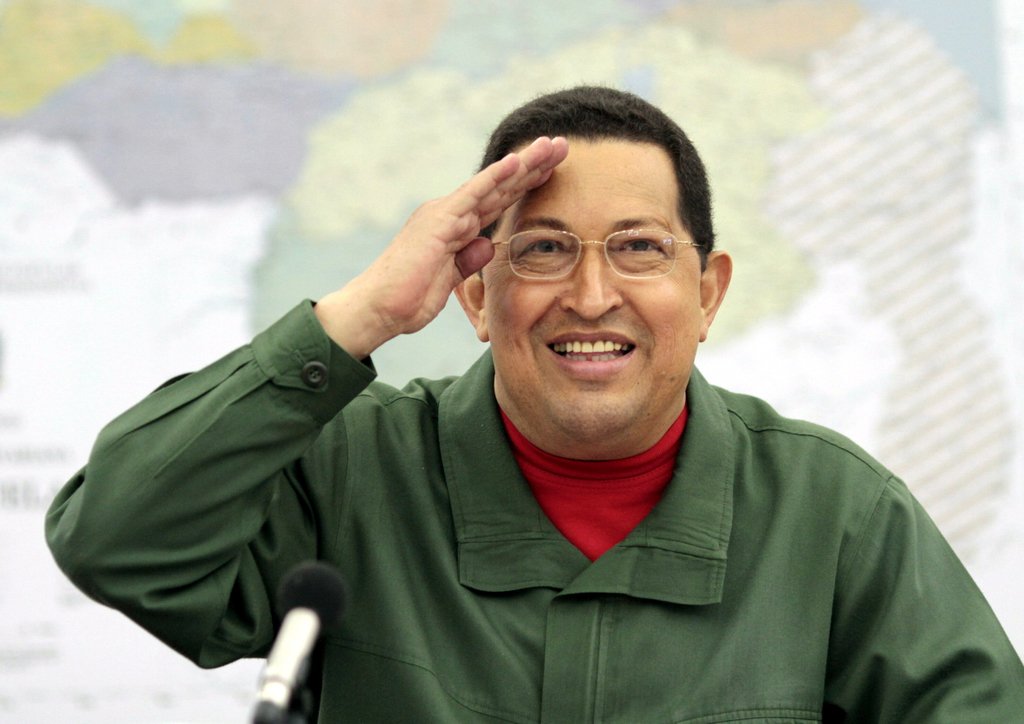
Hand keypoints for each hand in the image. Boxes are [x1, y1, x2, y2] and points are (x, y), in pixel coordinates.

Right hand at [315, 136, 568, 357]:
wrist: (378, 309)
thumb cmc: (408, 299)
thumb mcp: (449, 279)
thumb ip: (468, 259)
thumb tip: (488, 244)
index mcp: (456, 227)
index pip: (499, 201)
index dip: (527, 183)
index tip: (554, 168)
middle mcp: (451, 213)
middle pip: (501, 186)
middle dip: (533, 166)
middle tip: (563, 145)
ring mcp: (445, 214)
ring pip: (492, 184)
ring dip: (524, 164)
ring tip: (552, 146)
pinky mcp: (439, 222)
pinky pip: (472, 196)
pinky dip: (494, 178)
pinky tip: (516, 162)